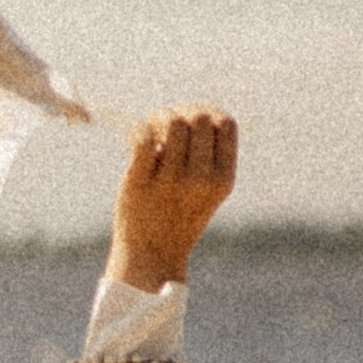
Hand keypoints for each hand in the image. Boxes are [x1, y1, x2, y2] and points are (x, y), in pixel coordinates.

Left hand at [110, 108, 237, 294]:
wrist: (151, 254)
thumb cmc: (179, 215)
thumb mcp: (209, 189)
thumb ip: (210, 153)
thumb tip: (195, 108)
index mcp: (223, 179)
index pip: (225, 122)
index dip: (208, 112)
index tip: (192, 122)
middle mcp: (202, 179)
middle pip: (198, 117)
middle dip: (182, 112)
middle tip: (166, 128)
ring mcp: (170, 181)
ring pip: (172, 121)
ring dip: (159, 119)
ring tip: (153, 135)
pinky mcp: (140, 181)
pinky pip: (143, 137)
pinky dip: (140, 131)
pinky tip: (137, 141)